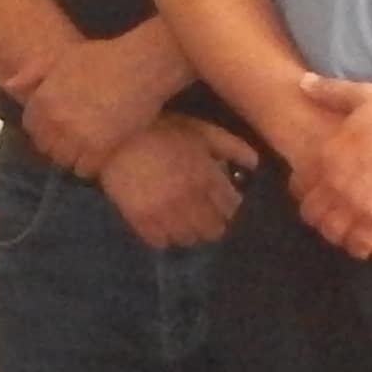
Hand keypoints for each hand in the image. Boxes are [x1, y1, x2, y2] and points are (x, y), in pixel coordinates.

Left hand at [11, 32, 179, 176]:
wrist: (142, 64)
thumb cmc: (103, 56)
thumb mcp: (62, 57)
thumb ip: (34, 72)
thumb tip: (10, 85)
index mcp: (43, 99)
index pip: (31, 127)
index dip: (44, 128)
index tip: (58, 127)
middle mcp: (54, 120)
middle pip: (46, 147)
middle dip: (57, 144)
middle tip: (75, 140)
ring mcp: (76, 135)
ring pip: (63, 161)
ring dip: (72, 157)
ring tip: (87, 148)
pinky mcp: (100, 148)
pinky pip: (85, 170)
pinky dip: (90, 166)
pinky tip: (100, 155)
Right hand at [98, 118, 256, 250]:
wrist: (115, 134)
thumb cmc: (161, 129)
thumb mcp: (200, 130)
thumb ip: (232, 146)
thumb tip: (256, 165)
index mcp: (206, 176)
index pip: (231, 207)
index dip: (232, 210)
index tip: (227, 208)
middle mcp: (189, 198)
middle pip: (213, 230)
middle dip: (214, 226)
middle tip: (208, 220)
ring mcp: (163, 211)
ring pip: (188, 240)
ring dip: (191, 235)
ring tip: (187, 227)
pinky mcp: (139, 218)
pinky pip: (160, 243)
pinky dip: (166, 239)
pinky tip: (165, 229)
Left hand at [288, 74, 371, 262]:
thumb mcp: (359, 96)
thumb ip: (329, 93)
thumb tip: (302, 82)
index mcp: (324, 158)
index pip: (300, 186)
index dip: (304, 192)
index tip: (311, 194)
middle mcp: (334, 185)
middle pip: (315, 215)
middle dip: (321, 218)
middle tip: (330, 218)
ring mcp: (357, 205)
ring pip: (336, 232)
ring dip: (340, 234)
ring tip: (348, 235)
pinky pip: (363, 242)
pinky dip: (363, 245)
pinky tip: (367, 245)